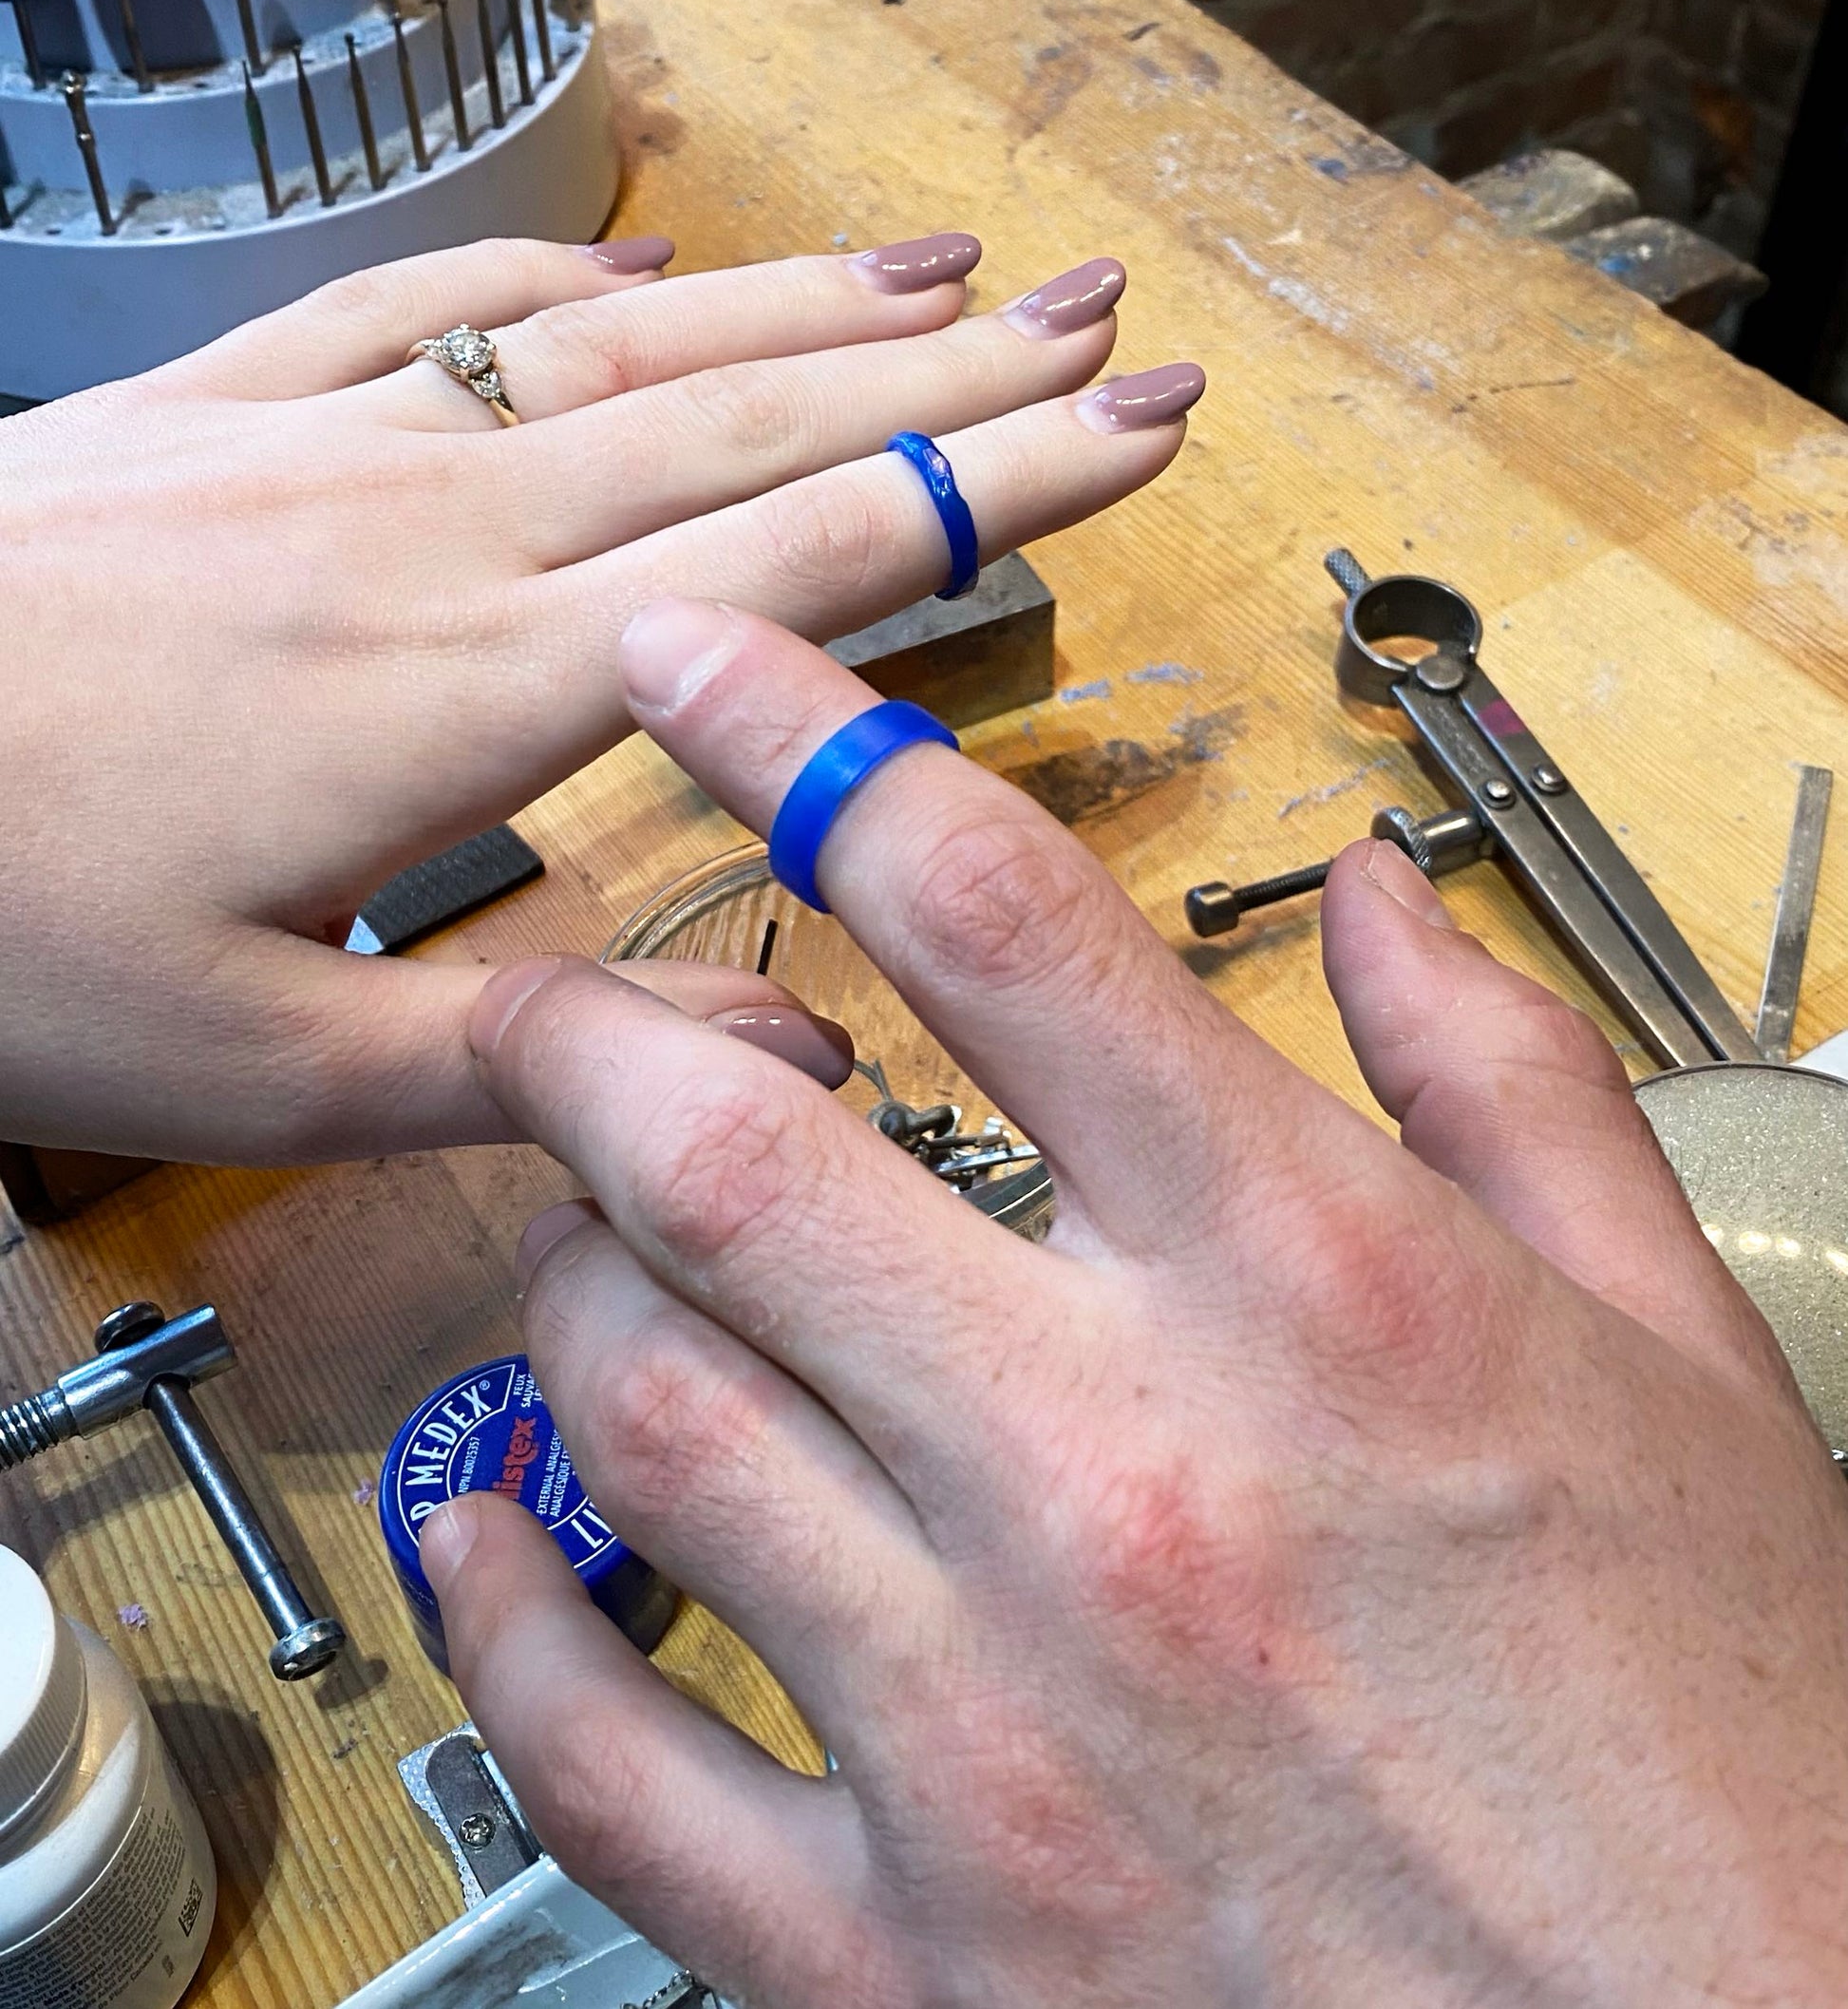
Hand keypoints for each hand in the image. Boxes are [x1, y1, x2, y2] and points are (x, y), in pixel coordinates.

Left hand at [1, 233, 1190, 1162]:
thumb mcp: (267, 1069)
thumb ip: (548, 1060)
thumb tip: (801, 1065)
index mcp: (480, 690)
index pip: (809, 564)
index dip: (995, 490)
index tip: (1137, 428)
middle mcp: (442, 526)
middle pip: (758, 420)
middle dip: (959, 371)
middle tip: (1114, 315)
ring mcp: (330, 438)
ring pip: (629, 342)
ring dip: (807, 298)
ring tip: (953, 262)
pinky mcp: (219, 403)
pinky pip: (439, 307)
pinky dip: (572, 273)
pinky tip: (648, 262)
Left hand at [428, 602, 1847, 2008]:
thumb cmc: (1731, 1748)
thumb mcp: (1678, 1357)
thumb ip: (1509, 1083)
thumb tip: (1380, 894)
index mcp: (1311, 1291)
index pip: (989, 917)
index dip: (800, 736)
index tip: (690, 668)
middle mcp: (1115, 1476)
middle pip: (723, 1151)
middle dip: (587, 1025)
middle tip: (553, 994)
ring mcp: (983, 1726)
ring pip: (632, 1409)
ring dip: (564, 1280)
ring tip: (591, 1237)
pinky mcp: (898, 1958)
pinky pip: (605, 1756)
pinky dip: (511, 1615)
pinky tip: (502, 1533)